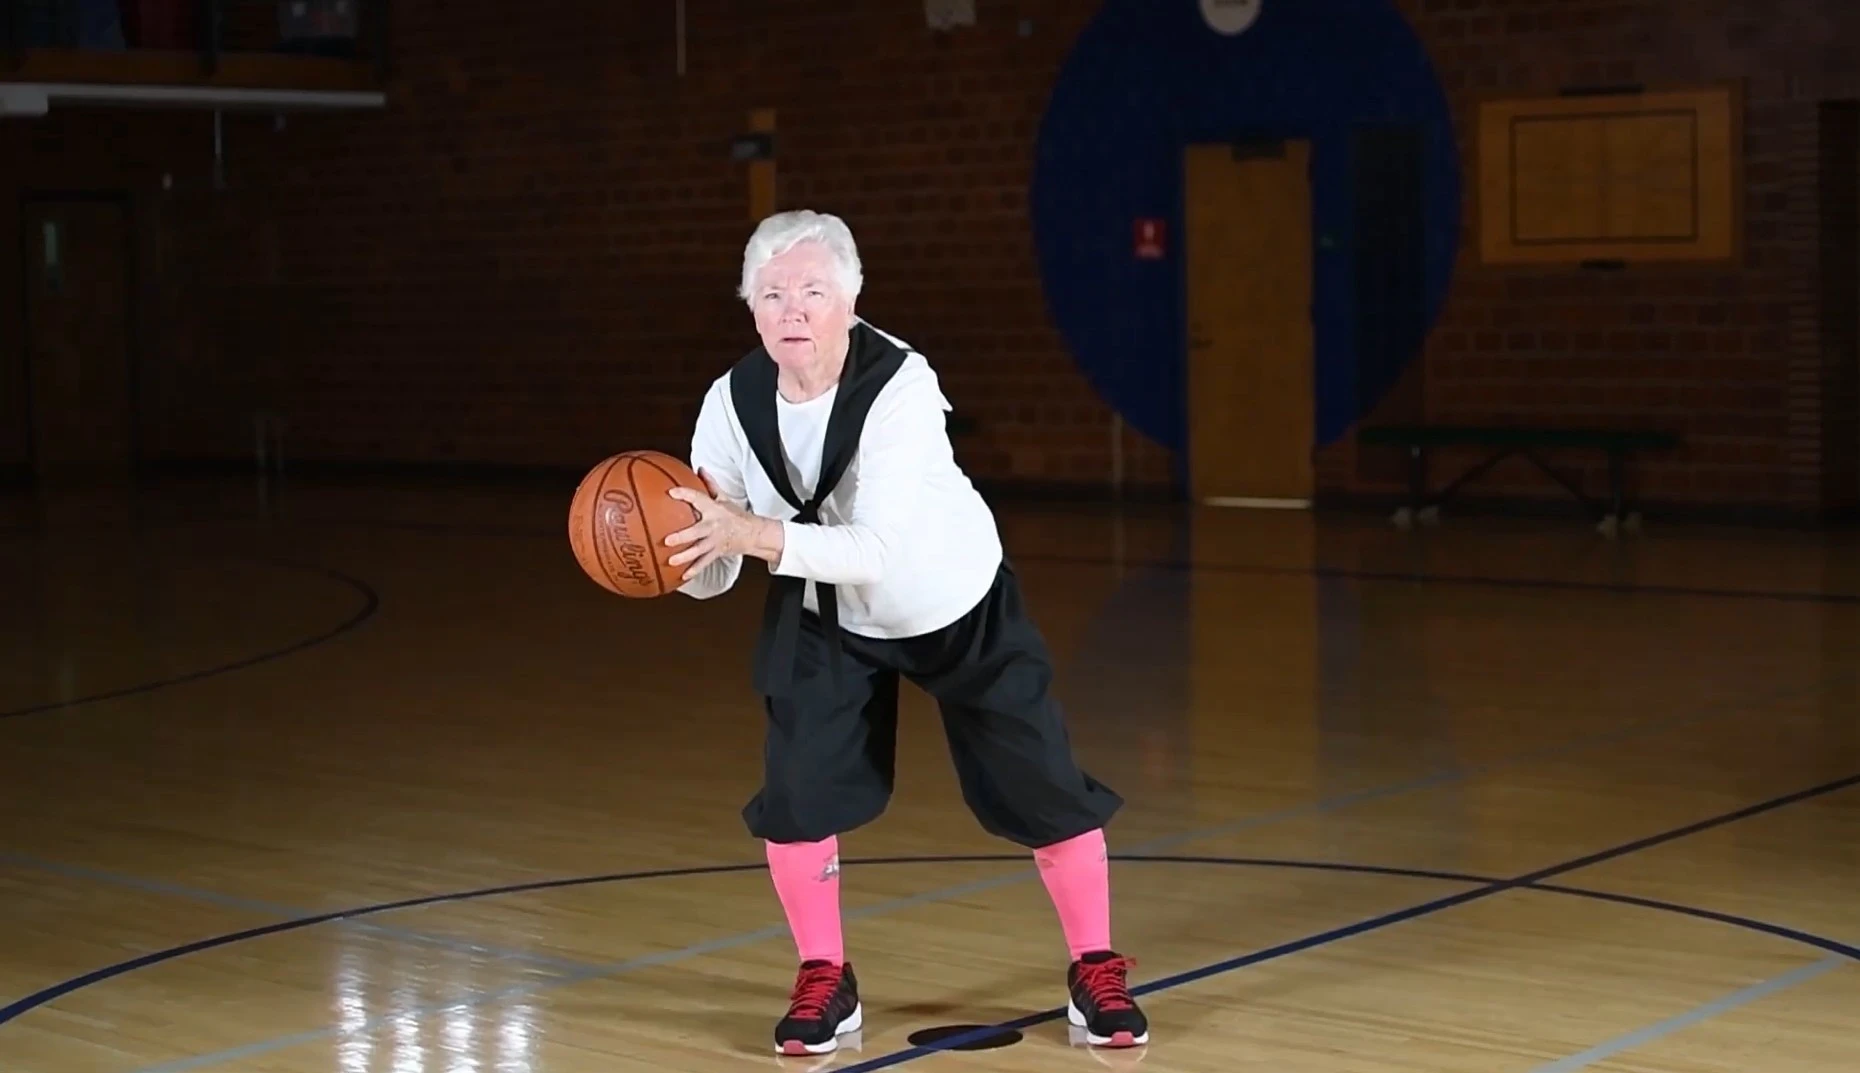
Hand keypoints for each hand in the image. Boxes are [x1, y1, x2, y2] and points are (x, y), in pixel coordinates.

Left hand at [665, 469, 781, 577]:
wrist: (753, 533)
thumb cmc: (735, 515)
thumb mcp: (724, 498)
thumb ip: (710, 484)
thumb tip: (700, 468)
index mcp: (714, 509)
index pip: (698, 499)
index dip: (685, 495)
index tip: (671, 493)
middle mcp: (713, 526)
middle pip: (697, 531)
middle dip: (682, 536)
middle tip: (667, 540)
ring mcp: (715, 541)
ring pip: (699, 550)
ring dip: (685, 556)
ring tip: (671, 561)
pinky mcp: (716, 552)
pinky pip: (704, 563)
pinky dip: (694, 570)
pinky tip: (683, 576)